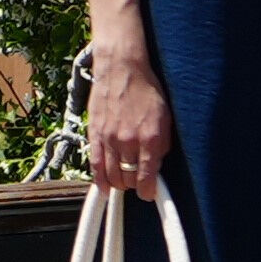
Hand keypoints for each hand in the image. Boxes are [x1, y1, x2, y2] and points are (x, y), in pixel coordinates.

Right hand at [78, 34, 171, 195]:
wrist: (122, 68)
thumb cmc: (147, 90)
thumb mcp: (165, 117)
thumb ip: (161, 144)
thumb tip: (155, 166)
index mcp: (151, 138)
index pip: (148, 177)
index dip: (149, 191)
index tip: (149, 193)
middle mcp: (129, 141)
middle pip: (129, 179)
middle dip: (134, 184)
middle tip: (137, 179)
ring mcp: (110, 139)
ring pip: (112, 175)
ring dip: (119, 183)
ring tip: (123, 180)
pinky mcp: (95, 134)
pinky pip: (95, 165)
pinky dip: (99, 180)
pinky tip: (104, 187)